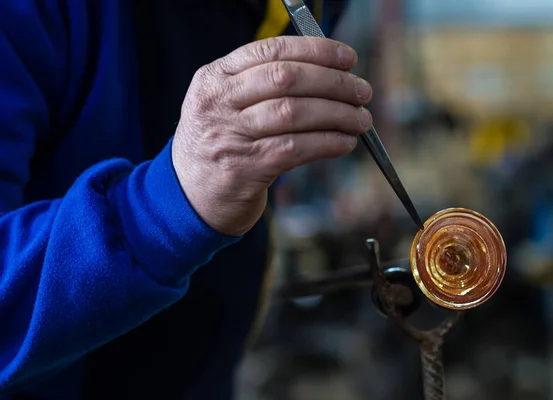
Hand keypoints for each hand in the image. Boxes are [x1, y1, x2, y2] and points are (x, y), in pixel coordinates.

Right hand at [172, 36, 371, 235]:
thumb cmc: (218, 147)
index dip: (315, 51)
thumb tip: (328, 74)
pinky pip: (296, 149)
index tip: (347, 58)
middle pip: (286, 79)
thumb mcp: (224, 106)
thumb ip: (260, 86)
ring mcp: (229, 136)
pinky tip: (345, 142)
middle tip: (362, 92)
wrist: (186, 198)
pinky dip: (328, 143)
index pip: (270, 51)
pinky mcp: (245, 169)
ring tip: (361, 120)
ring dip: (338, 114)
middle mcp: (218, 103)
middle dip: (334, 82)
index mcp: (214, 78)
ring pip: (294, 113)